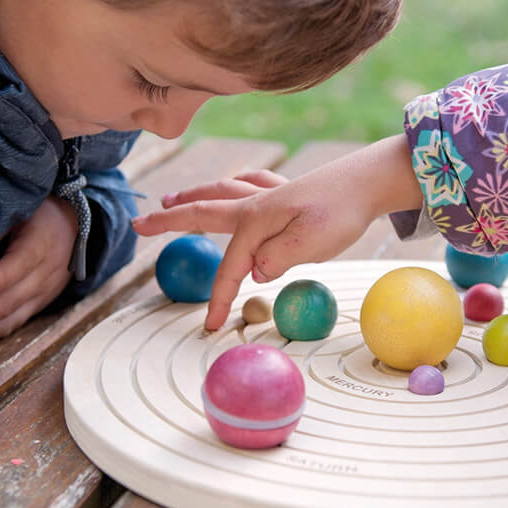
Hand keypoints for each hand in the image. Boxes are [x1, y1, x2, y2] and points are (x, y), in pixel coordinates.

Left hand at [0, 196, 76, 345]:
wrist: (74, 227)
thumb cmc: (38, 212)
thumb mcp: (21, 205)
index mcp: (42, 243)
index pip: (22, 262)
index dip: (0, 278)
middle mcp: (45, 274)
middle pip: (10, 302)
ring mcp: (42, 295)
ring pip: (8, 321)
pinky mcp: (35, 307)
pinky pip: (8, 326)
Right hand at [132, 136, 422, 330]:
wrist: (368, 181)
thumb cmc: (341, 213)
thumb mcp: (311, 243)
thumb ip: (277, 257)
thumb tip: (254, 269)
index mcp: (257, 221)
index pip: (230, 266)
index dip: (218, 297)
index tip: (210, 326)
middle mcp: (255, 203)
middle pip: (203, 211)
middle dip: (169, 221)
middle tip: (139, 224)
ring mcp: (269, 192)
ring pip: (220, 193)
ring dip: (192, 197)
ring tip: (169, 200)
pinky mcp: (286, 189)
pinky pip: (248, 183)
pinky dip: (232, 184)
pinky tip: (230, 183)